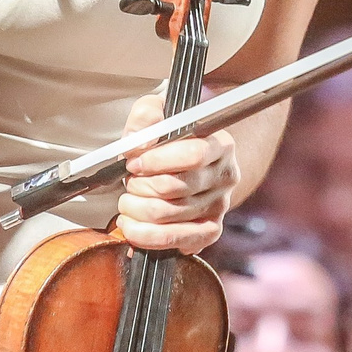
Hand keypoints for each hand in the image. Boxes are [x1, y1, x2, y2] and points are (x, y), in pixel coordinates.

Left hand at [116, 92, 234, 254]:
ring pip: (170, 216)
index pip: (192, 155)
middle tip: (128, 182)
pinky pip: (179, 241)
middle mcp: (225, 176)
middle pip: (176, 188)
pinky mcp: (210, 230)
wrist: (193, 157)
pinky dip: (148, 238)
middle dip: (140, 187)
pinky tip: (133, 227)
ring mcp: (219, 206)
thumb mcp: (159, 110)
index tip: (133, 162)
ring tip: (127, 203)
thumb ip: (146, 116)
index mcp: (220, 145)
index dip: (156, 161)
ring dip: (137, 211)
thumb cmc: (174, 135)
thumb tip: (138, 142)